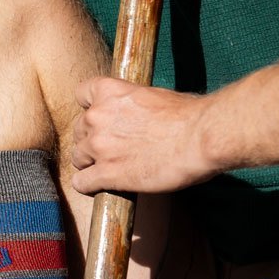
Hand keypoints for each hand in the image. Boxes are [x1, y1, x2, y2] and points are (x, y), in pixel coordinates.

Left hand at [71, 77, 217, 194]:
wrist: (200, 138)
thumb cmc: (188, 116)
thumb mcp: (154, 95)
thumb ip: (134, 103)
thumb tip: (137, 114)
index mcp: (110, 91)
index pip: (81, 95)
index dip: (90, 108)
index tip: (102, 119)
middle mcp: (98, 116)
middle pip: (78, 130)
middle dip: (92, 139)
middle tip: (110, 149)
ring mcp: (99, 145)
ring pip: (77, 158)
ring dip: (90, 164)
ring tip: (108, 169)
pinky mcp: (106, 173)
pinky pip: (81, 183)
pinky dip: (89, 186)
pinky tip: (101, 187)